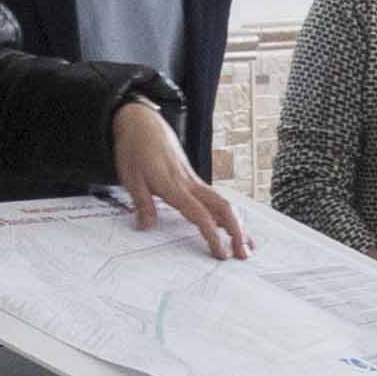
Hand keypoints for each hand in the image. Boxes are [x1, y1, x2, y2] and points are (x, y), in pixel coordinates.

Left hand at [111, 102, 248, 258]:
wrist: (141, 122)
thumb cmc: (135, 147)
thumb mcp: (130, 177)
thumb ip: (142, 203)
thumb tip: (146, 226)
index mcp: (174, 186)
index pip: (200, 215)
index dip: (213, 235)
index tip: (221, 252)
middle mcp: (189, 183)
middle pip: (223, 208)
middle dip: (237, 231)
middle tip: (244, 253)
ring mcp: (193, 180)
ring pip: (223, 203)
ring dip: (236, 224)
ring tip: (245, 244)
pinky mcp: (192, 178)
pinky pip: (214, 198)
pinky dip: (226, 214)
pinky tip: (231, 226)